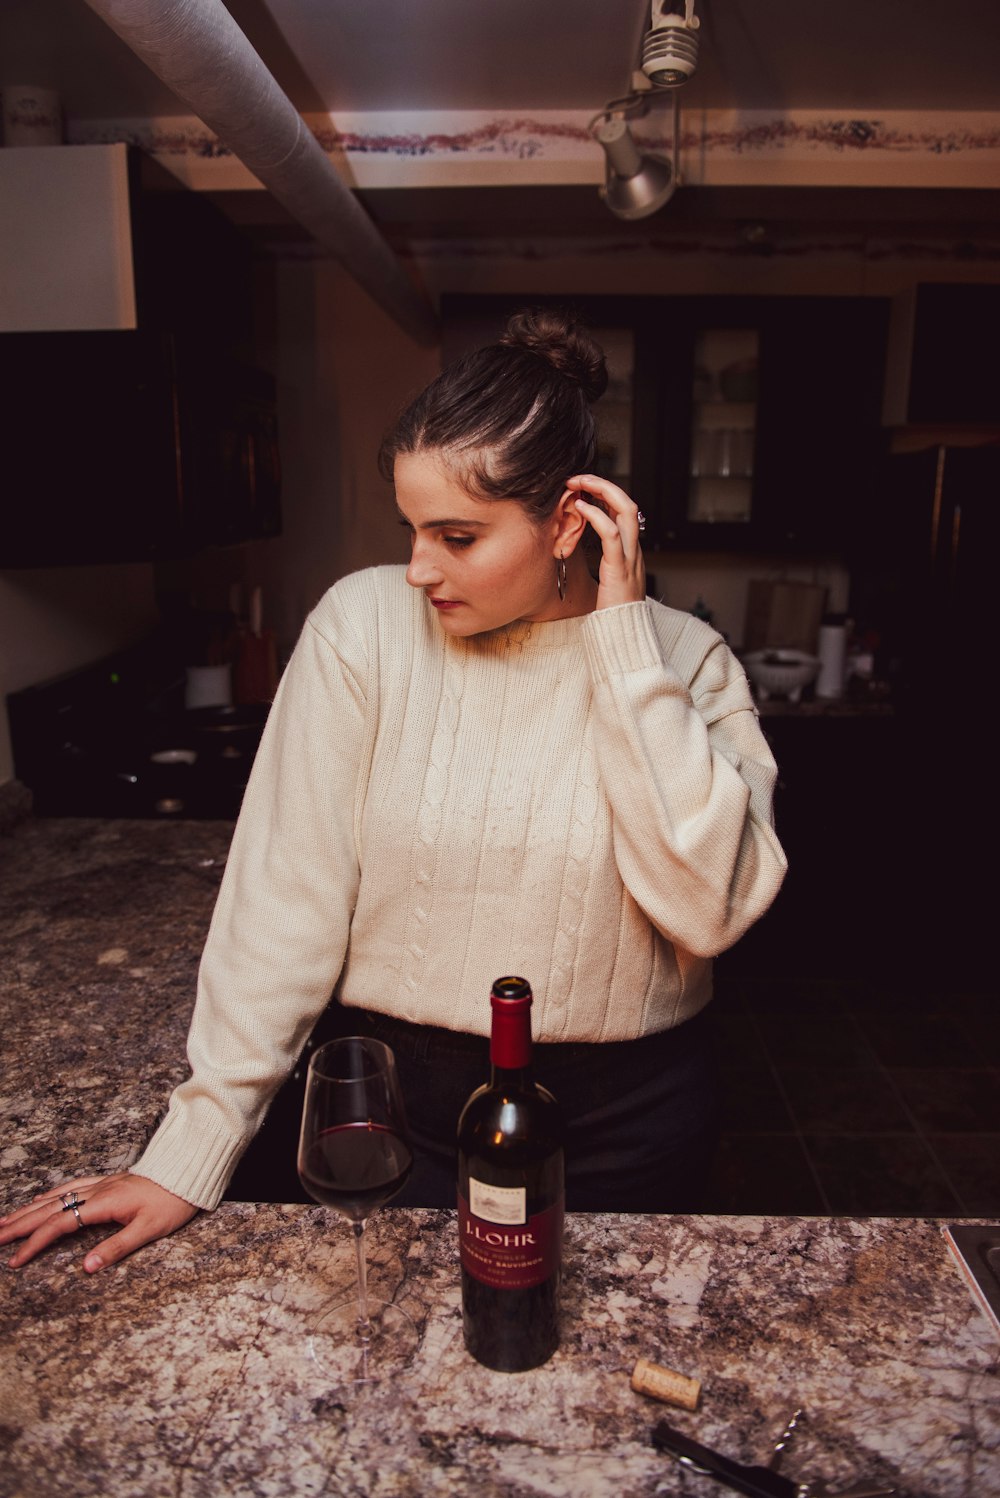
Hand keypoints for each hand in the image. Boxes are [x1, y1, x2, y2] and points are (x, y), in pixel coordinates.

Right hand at [0, 1173, 197, 1272]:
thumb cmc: (173, 1202)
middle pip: (49, 1208)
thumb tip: (86, 1267)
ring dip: (29, 1209)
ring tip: (5, 1221)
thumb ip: (116, 1248)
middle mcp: (97, 1191)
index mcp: (104, 1204)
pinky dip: (50, 1194)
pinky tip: (40, 1199)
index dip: (35, 1243)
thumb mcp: (149, 1230)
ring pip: (56, 1196)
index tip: (15, 1260)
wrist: (189, 1172)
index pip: (60, 1225)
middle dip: (20, 1224)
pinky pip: (71, 1186)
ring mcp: (101, 1184)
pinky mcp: (107, 1182)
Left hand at [565, 474, 645, 610]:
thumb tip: (587, 554)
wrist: (623, 638)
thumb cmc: (611, 616)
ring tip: (578, 484)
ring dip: (601, 490)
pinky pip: (612, 534)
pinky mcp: (620, 569)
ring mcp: (630, 558)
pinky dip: (596, 516)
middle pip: (629, 504)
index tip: (582, 489)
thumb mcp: (609, 584)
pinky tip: (581, 507)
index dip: (605, 496)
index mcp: (631, 553)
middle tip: (578, 478)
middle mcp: (634, 551)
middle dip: (604, 485)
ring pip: (626, 510)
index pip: (624, 513)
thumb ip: (605, 565)